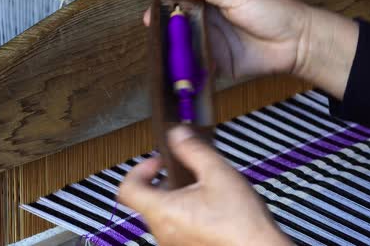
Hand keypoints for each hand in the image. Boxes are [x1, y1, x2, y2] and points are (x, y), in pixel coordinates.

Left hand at [117, 127, 291, 245]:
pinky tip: (208, 208)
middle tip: (183, 172)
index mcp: (163, 211)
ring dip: (175, 197)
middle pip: (146, 200)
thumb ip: (193, 149)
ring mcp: (172, 244)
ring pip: (162, 214)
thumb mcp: (218, 173)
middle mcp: (162, 231)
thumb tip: (177, 134)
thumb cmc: (241, 222)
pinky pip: (175, 227)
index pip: (127, 188)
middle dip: (163, 181)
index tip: (158, 161)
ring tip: (201, 190)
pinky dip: (184, 213)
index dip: (138, 169)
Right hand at [144, 0, 358, 99]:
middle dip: (165, 36)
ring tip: (163, 60)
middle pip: (179, 29)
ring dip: (174, 55)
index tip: (151, 15)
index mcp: (211, 2)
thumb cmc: (275, 11)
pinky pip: (198, 69)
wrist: (298, 43)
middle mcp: (209, 23)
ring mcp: (213, 45)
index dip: (165, 9)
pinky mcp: (219, 65)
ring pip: (185, 50)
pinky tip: (179, 74)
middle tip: (154, 41)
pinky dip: (189, 72)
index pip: (181, 3)